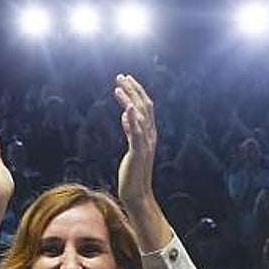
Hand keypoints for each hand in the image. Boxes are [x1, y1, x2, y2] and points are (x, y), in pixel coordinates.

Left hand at [114, 74, 156, 203]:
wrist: (136, 192)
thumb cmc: (132, 171)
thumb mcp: (131, 146)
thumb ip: (130, 130)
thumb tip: (125, 115)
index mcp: (148, 133)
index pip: (144, 107)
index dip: (136, 92)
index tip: (126, 79)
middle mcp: (150, 135)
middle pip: (144, 106)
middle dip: (133, 89)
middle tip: (121, 76)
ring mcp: (145, 143)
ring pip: (140, 116)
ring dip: (129, 99)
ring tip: (118, 86)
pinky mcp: (138, 152)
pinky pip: (136, 132)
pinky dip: (132, 118)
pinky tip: (126, 107)